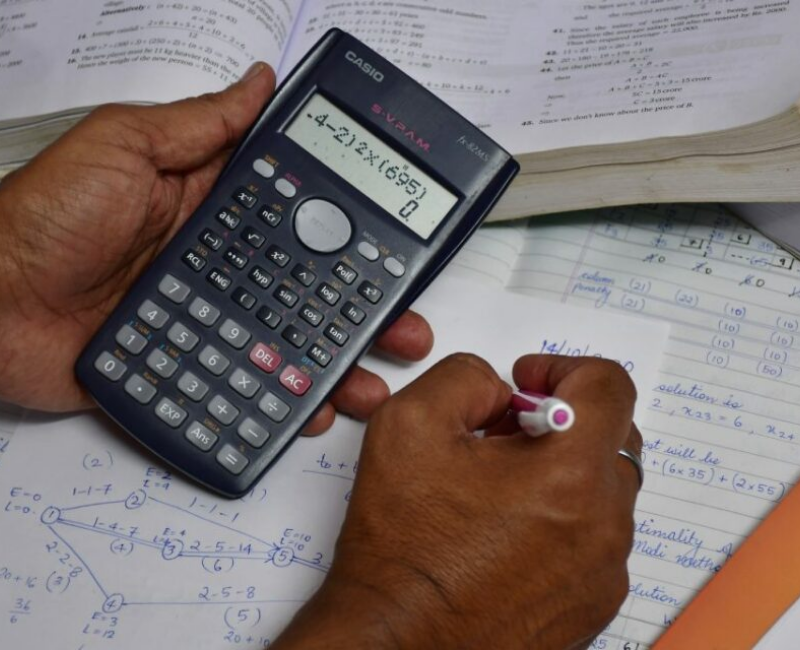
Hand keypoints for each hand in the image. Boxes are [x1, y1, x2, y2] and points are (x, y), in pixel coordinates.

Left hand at [0, 62, 432, 428]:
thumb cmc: (44, 215)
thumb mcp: (124, 147)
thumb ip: (199, 127)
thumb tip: (260, 81)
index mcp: (213, 212)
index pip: (300, 225)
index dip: (350, 239)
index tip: (395, 254)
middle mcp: (219, 268)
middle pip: (306, 294)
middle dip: (362, 313)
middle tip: (405, 329)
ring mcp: (205, 321)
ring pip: (285, 346)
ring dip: (333, 365)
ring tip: (368, 383)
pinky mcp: (182, 367)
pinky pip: (240, 387)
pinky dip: (276, 405)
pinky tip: (307, 413)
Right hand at [273, 354, 641, 649]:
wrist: (397, 643)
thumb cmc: (401, 549)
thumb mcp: (409, 424)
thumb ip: (464, 377)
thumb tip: (499, 389)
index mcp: (568, 476)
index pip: (609, 386)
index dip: (565, 368)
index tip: (528, 384)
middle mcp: (602, 526)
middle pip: (611, 436)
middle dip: (561, 420)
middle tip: (505, 434)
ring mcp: (602, 571)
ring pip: (603, 489)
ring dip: (562, 471)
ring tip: (500, 489)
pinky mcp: (592, 604)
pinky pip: (595, 537)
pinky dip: (564, 518)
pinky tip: (508, 531)